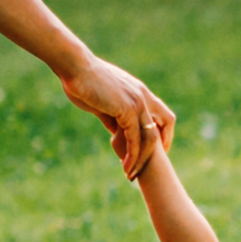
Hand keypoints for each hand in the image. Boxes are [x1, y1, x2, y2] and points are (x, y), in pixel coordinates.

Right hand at [59, 54, 175, 180]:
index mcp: (139, 91)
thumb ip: (112, 117)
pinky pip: (135, 139)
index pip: (162, 114)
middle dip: (160, 148)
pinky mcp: (127, 110)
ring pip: (150, 137)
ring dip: (142, 158)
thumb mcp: (102, 102)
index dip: (162, 132)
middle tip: (149, 166)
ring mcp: (137, 102)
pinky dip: (132, 155)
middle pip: (165, 124)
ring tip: (131, 174)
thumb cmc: (82, 81)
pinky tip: (125, 166)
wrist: (75, 67)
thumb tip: (115, 132)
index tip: (155, 149)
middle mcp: (143, 96)